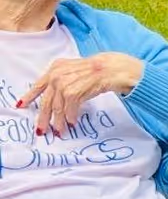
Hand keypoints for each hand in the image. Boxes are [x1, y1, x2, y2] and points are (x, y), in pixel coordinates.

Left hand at [19, 53, 143, 136]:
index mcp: (56, 67)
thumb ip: (63, 79)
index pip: (38, 85)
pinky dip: (70, 117)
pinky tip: (72, 122)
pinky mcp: (73, 91)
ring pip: (57, 108)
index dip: (29, 97)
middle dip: (44, 118)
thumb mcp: (76, 70)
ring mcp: (65, 83)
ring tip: (60, 130)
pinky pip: (68, 110)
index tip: (21, 106)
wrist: (114, 69)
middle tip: (42, 130)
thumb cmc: (99, 71)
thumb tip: (54, 99)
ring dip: (58, 121)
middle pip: (46, 101)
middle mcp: (57, 74)